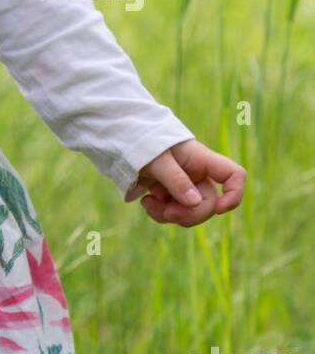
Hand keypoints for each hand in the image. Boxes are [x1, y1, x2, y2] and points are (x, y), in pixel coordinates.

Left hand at [125, 139, 245, 226]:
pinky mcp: (168, 194)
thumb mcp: (156, 157)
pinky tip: (146, 202)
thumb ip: (175, 179)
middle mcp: (196, 173)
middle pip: (209, 203)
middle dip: (190, 214)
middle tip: (168, 212)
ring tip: (148, 203)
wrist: (120, 139)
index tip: (219, 209)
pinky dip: (160, 213)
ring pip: (189, 212)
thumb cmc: (141, 139)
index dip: (234, 194)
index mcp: (200, 159)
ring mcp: (183, 186)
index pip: (233, 175)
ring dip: (170, 214)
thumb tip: (194, 202)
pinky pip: (173, 213)